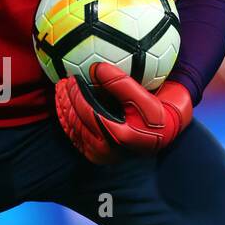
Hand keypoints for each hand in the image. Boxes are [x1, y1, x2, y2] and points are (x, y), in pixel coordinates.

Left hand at [55, 63, 192, 161]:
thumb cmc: (158, 115)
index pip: (87, 111)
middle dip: (65, 101)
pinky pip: (76, 137)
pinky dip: (67, 121)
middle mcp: (106, 150)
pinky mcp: (96, 156)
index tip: (71, 78)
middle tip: (60, 83)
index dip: (75, 94)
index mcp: (117, 136)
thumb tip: (96, 68)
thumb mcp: (144, 97)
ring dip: (63, 110)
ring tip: (59, 92)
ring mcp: (100, 155)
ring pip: (73, 130)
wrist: (165, 136)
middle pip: (76, 122)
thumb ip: (120, 83)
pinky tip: (63, 107)